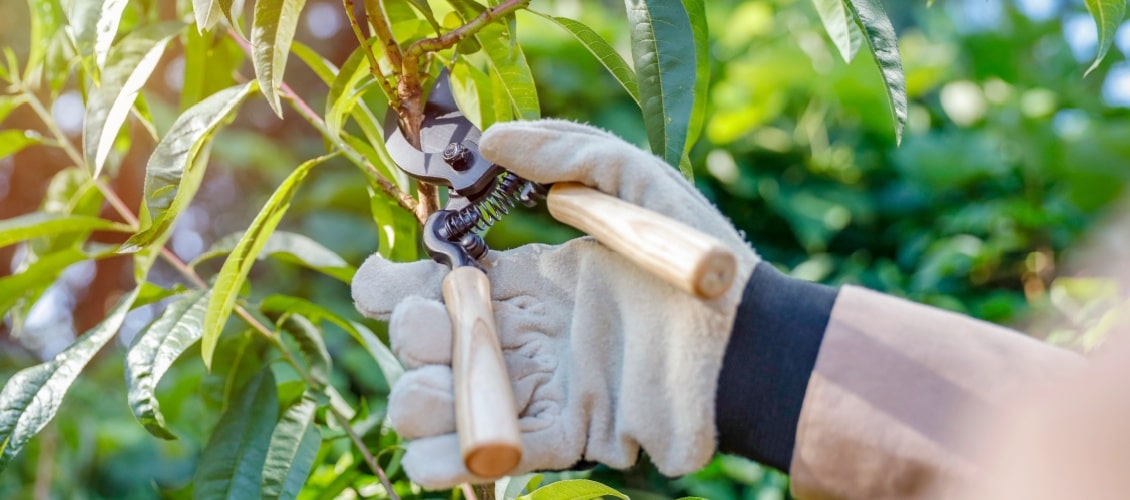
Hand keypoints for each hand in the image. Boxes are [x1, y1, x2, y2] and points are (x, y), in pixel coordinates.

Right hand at [352, 120, 759, 487]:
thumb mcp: (637, 183)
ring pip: (444, 404)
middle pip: (428, 343)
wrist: (750, 343)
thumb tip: (490, 137)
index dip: (396, 282)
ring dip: (420, 402)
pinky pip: (491, 454)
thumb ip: (567, 151)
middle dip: (413, 336)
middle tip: (440, 325)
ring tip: (435, 395)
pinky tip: (439, 450)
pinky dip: (450, 461)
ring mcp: (540, 387)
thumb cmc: (700, 262)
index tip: (382, 277)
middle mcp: (525, 335)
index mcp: (531, 280)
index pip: (438, 282)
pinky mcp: (564, 435)